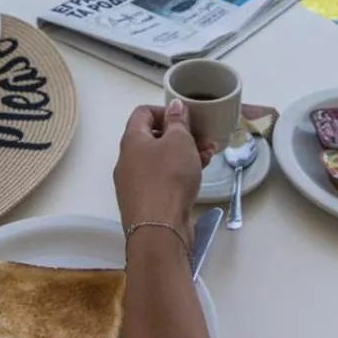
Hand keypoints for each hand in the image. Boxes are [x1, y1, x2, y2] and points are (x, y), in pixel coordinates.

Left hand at [114, 101, 213, 238]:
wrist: (159, 230)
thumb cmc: (168, 178)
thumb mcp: (179, 142)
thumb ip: (178, 122)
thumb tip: (174, 107)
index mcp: (132, 140)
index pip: (143, 113)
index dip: (165, 110)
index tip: (187, 118)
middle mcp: (128, 160)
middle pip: (154, 137)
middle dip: (182, 135)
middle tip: (204, 138)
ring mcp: (135, 183)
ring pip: (161, 160)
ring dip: (185, 154)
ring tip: (209, 155)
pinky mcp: (146, 202)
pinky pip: (163, 179)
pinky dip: (180, 173)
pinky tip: (199, 175)